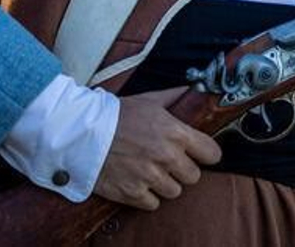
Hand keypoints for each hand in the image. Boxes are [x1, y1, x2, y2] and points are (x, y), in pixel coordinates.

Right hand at [93, 88, 221, 210]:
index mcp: (176, 133)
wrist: (83, 132)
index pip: (211, 153)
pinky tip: (140, 183)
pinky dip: (148, 197)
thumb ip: (175, 97)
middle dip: (185, 170)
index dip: (208, 154)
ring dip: (166, 184)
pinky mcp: (132, 193)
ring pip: (174, 192)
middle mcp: (167, 157)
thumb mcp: (149, 100)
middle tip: (172, 163)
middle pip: (194, 176)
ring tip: (153, 172)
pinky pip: (153, 204)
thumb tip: (193, 90)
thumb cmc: (117, 115)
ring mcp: (150, 177)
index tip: (202, 154)